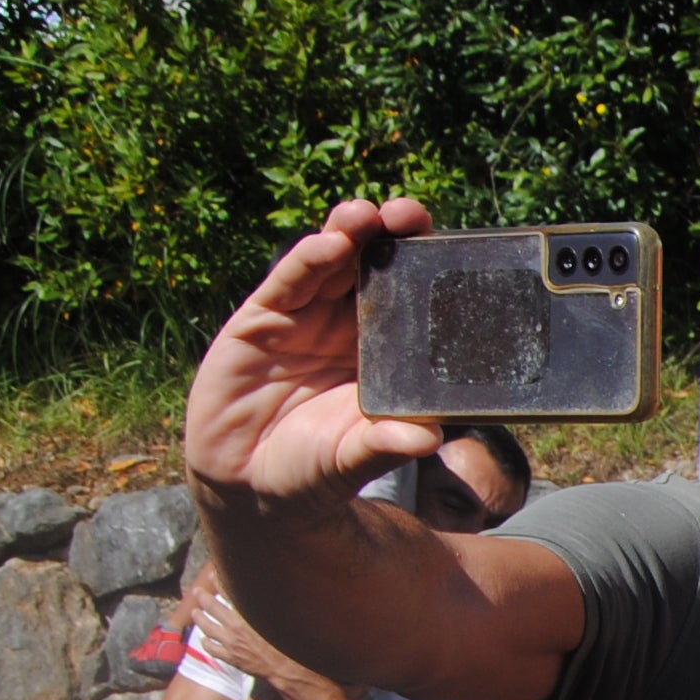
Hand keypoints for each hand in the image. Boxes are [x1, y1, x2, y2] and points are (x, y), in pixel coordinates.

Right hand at [182, 197, 450, 522]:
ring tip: (365, 216)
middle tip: (407, 213)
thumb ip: (386, 443)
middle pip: (373, 267)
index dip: (425, 268)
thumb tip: (429, 437)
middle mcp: (347, 327)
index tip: (449, 245)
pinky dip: (308, 261)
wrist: (250, 486)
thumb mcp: (353, 458)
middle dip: (390, 235)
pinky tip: (327, 246)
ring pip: (331, 263)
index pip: (411, 299)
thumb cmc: (314, 468)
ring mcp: (304, 318)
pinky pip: (289, 283)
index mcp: (384, 353)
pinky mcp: (262, 320)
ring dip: (349, 234)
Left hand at [188, 586, 316, 699]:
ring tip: (195, 612)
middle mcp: (235, 626)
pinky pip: (211, 648)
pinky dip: (206, 642)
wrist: (285, 668)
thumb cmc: (286, 643)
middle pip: (212, 607)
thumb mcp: (277, 619)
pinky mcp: (230, 657)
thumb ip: (265, 606)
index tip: (213, 575)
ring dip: (198, 618)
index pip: (228, 592)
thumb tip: (258, 594)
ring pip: (206, 627)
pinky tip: (205, 640)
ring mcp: (230, 642)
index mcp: (248, 614)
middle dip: (202, 597)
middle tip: (197, 592)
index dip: (219, 581)